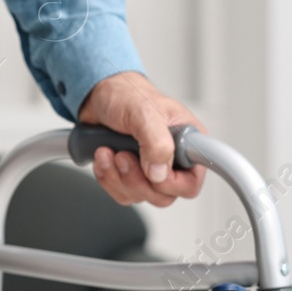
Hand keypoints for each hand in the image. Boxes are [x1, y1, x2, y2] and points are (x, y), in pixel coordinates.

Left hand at [77, 71, 206, 207]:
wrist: (100, 95)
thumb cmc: (128, 95)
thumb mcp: (144, 112)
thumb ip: (156, 142)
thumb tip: (158, 173)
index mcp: (188, 144)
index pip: (192, 182)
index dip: (172, 184)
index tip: (152, 170)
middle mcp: (173, 159)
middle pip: (163, 195)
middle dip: (136, 180)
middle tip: (122, 155)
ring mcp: (150, 169)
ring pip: (139, 196)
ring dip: (117, 177)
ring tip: (107, 151)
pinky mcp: (130, 174)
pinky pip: (121, 193)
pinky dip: (107, 177)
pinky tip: (103, 157)